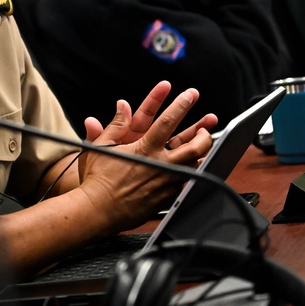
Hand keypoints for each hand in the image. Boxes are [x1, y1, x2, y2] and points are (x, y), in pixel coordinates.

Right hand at [77, 84, 215, 232]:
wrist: (98, 211)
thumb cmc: (97, 180)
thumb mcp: (101, 146)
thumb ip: (115, 124)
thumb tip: (122, 105)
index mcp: (145, 149)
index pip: (168, 121)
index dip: (181, 105)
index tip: (190, 94)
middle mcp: (160, 165)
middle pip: (194, 146)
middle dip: (204, 133)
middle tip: (206, 125)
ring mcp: (166, 182)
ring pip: (195, 165)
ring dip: (203, 153)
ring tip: (206, 144)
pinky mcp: (167, 197)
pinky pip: (186, 183)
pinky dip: (193, 174)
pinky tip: (196, 169)